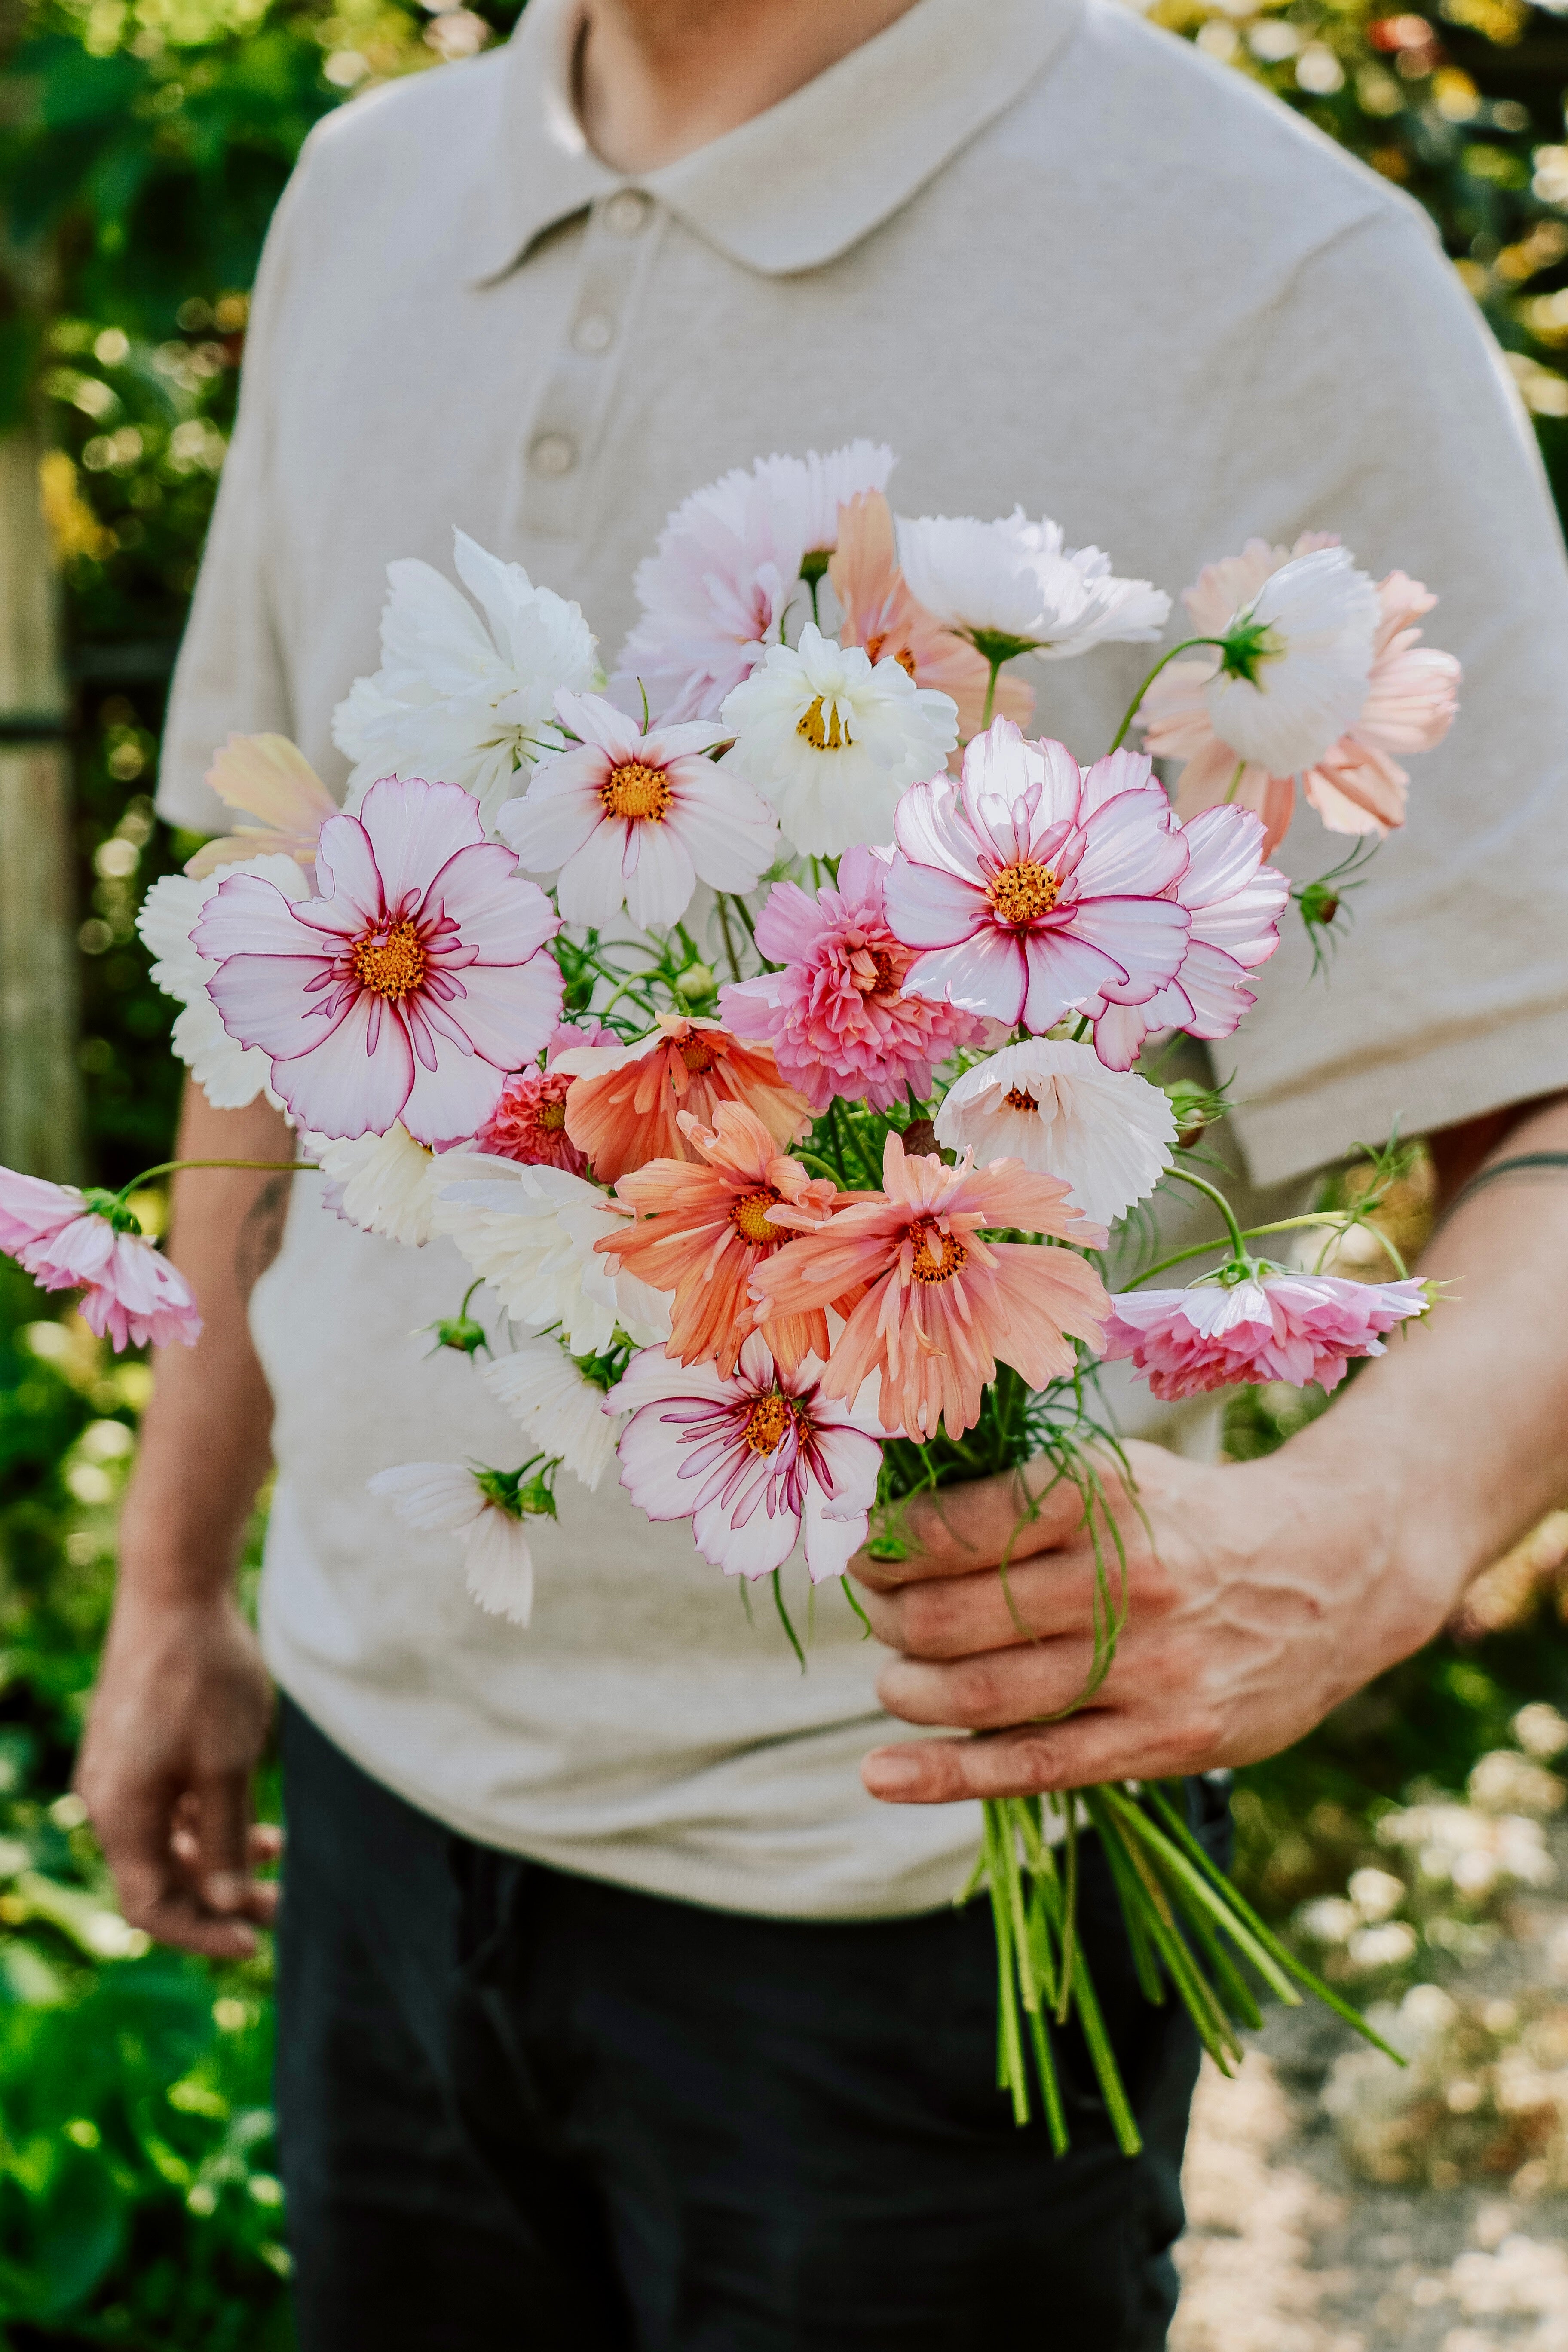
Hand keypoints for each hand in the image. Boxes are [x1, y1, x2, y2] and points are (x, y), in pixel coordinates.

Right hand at [75, 1590, 278, 1955]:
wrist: (175, 1594)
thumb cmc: (204, 1677)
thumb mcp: (227, 1765)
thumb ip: (221, 1838)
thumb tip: (223, 1903)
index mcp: (121, 1813)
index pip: (151, 1905)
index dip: (201, 1933)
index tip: (256, 1942)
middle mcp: (108, 1799)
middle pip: (158, 1877)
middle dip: (216, 1899)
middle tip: (280, 1907)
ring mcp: (118, 1772)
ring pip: (165, 1842)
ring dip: (215, 1860)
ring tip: (276, 1855)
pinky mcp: (134, 1749)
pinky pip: (164, 1807)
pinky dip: (204, 1822)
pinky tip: (251, 1820)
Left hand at [854, 1438, 1450, 1803]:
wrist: (1333, 1571)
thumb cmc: (1192, 1519)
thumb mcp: (1117, 1473)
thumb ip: (1019, 1500)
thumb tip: (894, 1534)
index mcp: (1102, 1493)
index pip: (956, 1529)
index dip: (889, 1549)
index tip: (865, 1555)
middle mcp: (1124, 1578)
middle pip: (954, 1617)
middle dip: (892, 1621)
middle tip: (880, 1616)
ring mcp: (1149, 1666)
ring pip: (982, 1694)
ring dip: (910, 1691)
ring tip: (896, 1680)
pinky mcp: (1166, 1737)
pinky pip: (1033, 1765)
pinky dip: (945, 1775)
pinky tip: (884, 1774)